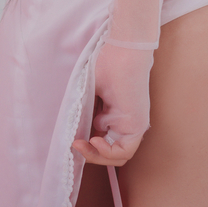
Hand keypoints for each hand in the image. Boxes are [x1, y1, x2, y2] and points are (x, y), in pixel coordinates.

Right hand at [71, 42, 153, 166]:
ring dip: (96, 156)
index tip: (72, 139)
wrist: (123, 50)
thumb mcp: (87, 92)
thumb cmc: (106, 63)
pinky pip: (125, 152)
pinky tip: (94, 140)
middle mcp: (124, 122)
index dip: (85, 145)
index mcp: (113, 113)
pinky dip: (107, 153)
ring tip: (81, 145)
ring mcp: (132, 124)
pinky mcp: (138, 124)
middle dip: (89, 154)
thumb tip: (69, 133)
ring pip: (117, 156)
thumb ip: (81, 113)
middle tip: (74, 145)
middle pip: (108, 152)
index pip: (101, 140)